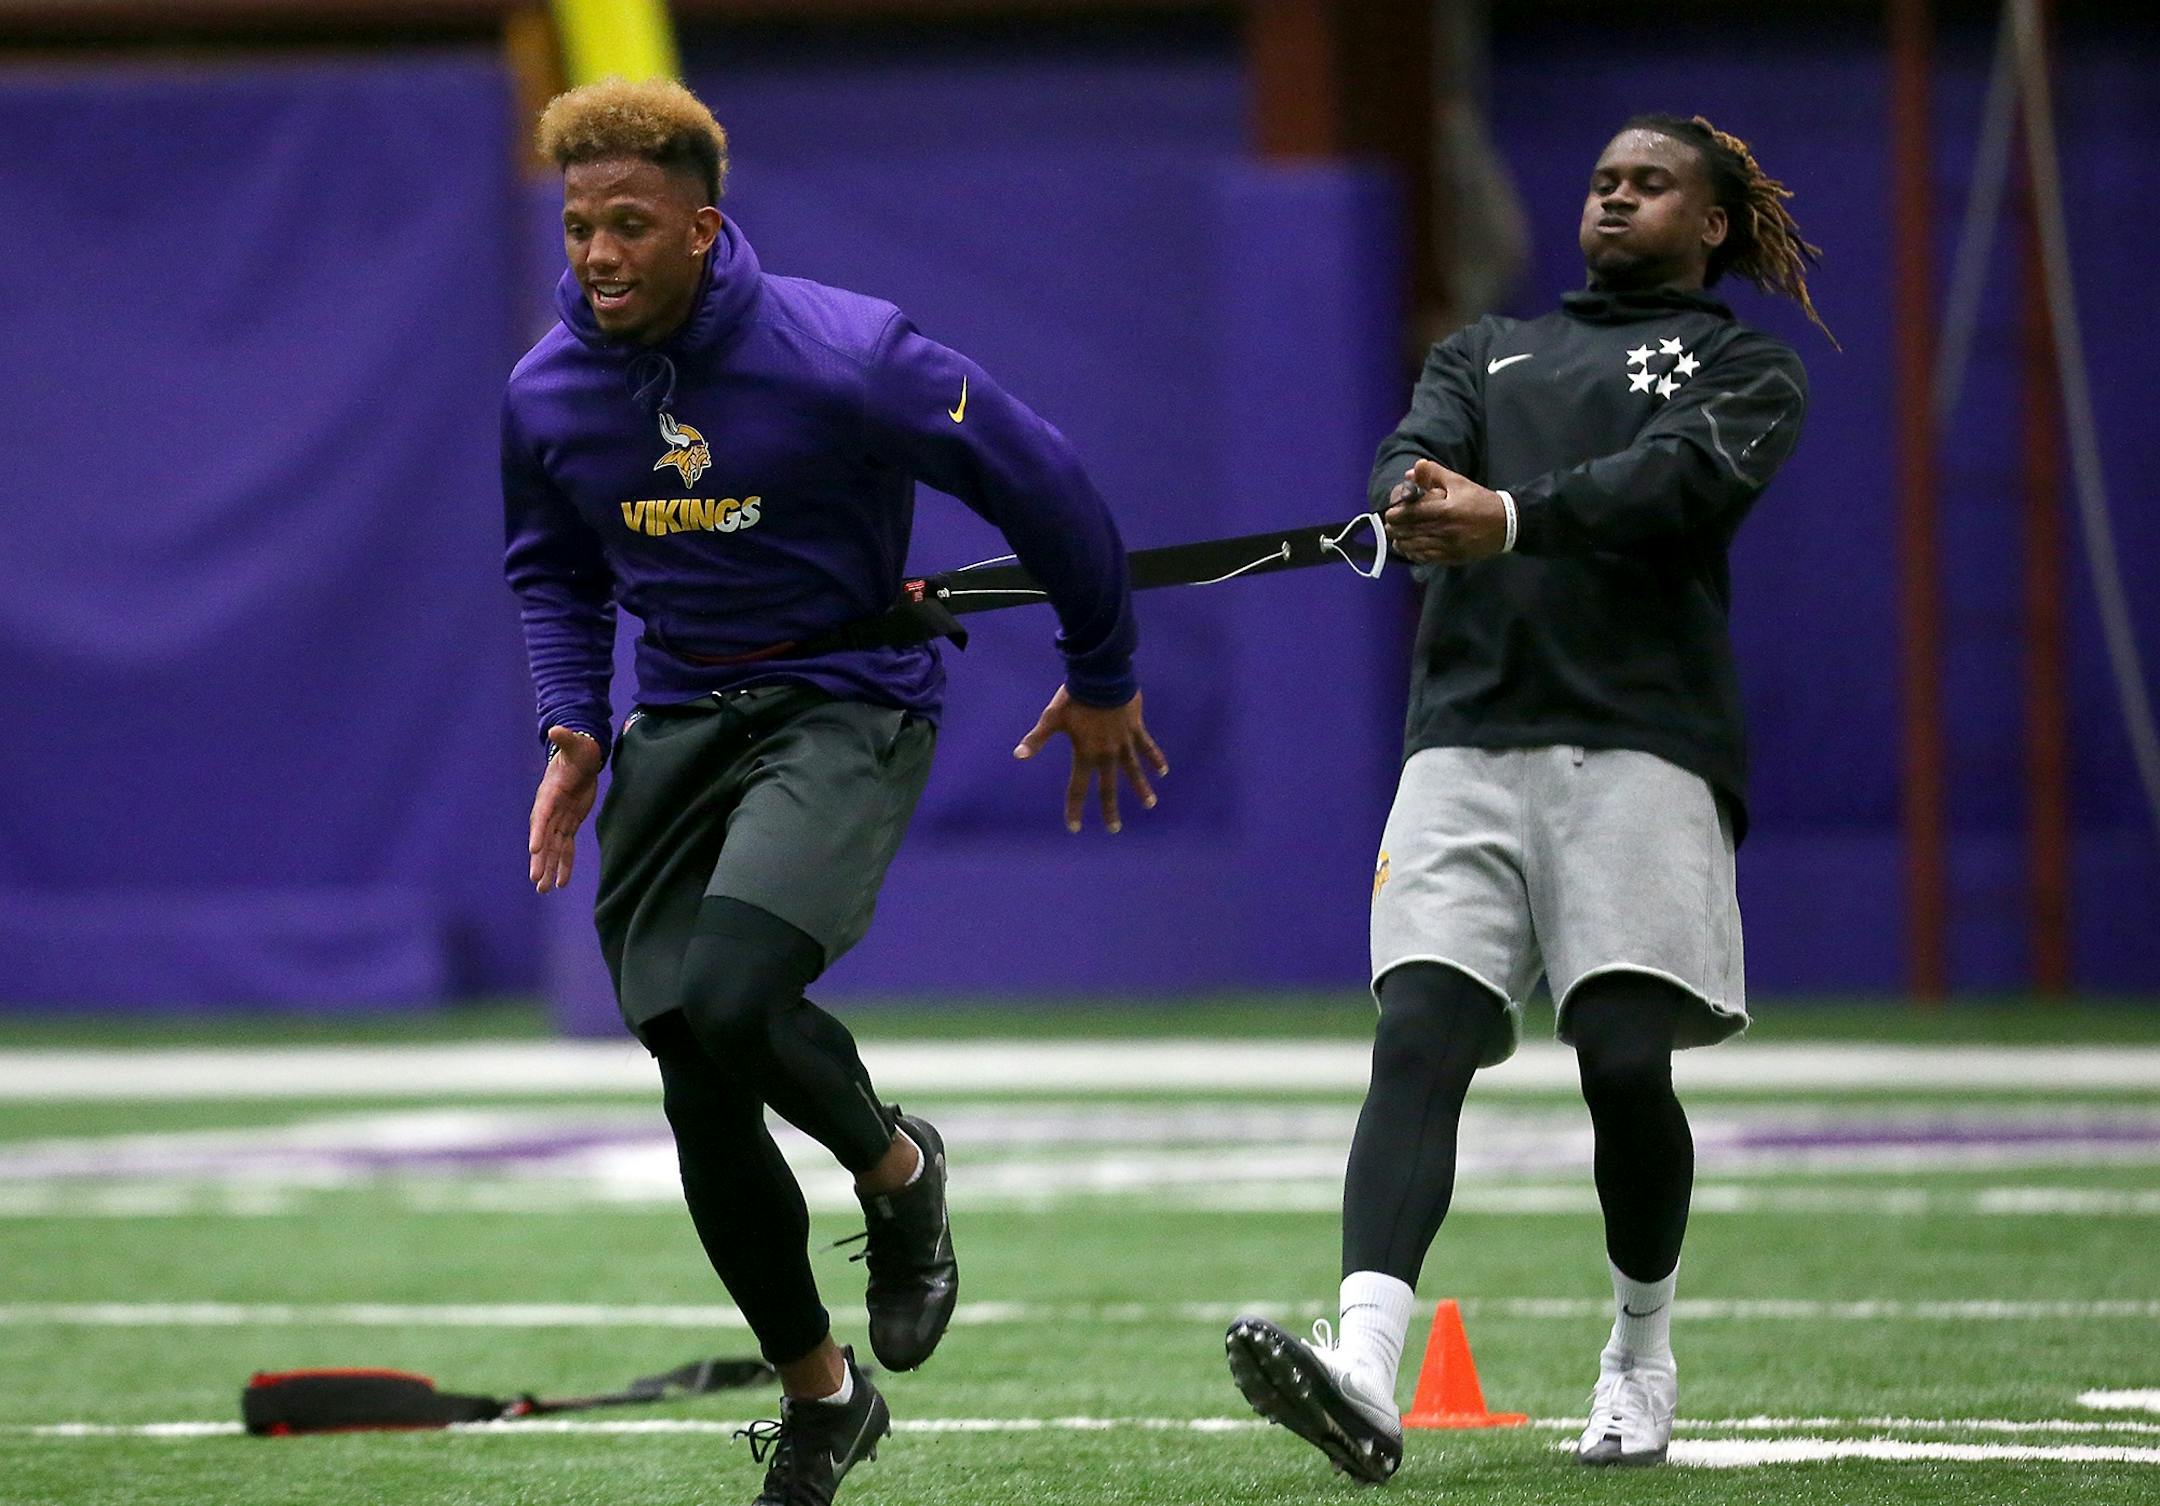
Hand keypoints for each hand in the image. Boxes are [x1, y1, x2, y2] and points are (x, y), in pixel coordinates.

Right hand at [528, 726, 603, 892]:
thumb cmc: (578, 750)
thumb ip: (566, 740)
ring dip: (548, 868)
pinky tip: (560, 883)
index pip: (542, 815)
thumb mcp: (576, 745)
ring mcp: (558, 819)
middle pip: (543, 838)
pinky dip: (563, 864)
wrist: (580, 758)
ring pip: (551, 848)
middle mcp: (550, 810)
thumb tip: (557, 730)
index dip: (538, 831)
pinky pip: (564, 848)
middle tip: (536, 880)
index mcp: (550, 794)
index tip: (534, 847)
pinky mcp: (568, 824)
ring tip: (543, 889)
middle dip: (540, 859)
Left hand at [1013, 686, 1167, 833]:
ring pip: (1133, 770)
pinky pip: (1147, 747)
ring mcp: (1124, 741)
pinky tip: (1163, 771)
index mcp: (1086, 752)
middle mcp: (1107, 752)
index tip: (1074, 827)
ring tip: (1149, 804)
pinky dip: (1155, 758)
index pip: (1078, 787)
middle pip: (1108, 786)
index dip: (1075, 808)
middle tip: (1114, 829)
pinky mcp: (1136, 728)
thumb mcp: (1053, 717)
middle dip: (1110, 808)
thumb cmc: (1074, 697)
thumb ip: (1037, 738)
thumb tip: (1018, 755)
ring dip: (1141, 788)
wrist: (1101, 675)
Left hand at [1383, 458, 1508, 564]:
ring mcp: (1448, 546)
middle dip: (1395, 529)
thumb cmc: (1479, 500)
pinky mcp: (1452, 557)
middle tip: (1388, 525)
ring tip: (1395, 537)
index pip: (1412, 513)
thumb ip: (1434, 474)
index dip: (1396, 514)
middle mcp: (1445, 530)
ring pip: (1415, 547)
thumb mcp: (1458, 482)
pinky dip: (1414, 553)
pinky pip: (1426, 558)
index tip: (1389, 513)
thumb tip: (1411, 471)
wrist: (1505, 524)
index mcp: (1446, 510)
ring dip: (1401, 542)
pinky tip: (1408, 548)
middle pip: (1409, 532)